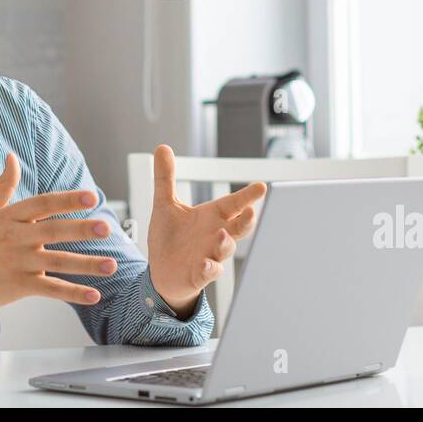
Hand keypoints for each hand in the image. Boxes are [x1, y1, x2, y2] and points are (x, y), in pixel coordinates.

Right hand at [0, 152, 117, 315]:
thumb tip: (12, 156)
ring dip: (87, 264)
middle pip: (53, 231)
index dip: (67, 200)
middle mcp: (15, 238)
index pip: (43, 204)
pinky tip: (94, 294)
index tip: (91, 197)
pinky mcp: (18, 286)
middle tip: (107, 226)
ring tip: (112, 264)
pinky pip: (50, 289)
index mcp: (10, 217)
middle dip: (82, 229)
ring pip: (57, 263)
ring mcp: (17, 263)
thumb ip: (3, 184)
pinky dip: (73, 293)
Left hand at [146, 144, 264, 315]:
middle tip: (252, 212)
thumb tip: (162, 147)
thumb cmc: (170, 237)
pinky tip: (205, 264)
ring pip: (226, 249)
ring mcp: (210, 255)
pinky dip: (209, 268)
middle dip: (247, 220)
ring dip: (225, 242)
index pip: (233, 203)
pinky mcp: (199, 274)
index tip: (262, 186)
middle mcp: (215, 235)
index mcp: (211, 216)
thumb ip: (165, 178)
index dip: (247, 196)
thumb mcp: (165, 204)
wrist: (161, 271)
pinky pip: (209, 272)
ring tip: (221, 234)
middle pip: (239, 227)